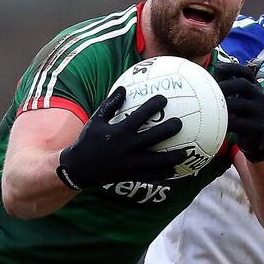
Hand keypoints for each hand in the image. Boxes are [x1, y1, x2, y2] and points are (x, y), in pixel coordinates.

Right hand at [56, 86, 186, 189]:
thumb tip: (123, 87)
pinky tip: (175, 171)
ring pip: (156, 161)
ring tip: (186, 152)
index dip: (152, 107)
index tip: (163, 99)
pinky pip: (150, 176)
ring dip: (172, 157)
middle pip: (152, 138)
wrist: (78, 168)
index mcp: (118, 132)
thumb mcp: (96, 120)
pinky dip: (163, 174)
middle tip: (180, 123)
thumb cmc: (88, 140)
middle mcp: (126, 147)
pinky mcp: (130, 176)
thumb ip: (110, 104)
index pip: (139, 116)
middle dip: (168, 129)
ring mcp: (129, 164)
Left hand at [214, 62, 263, 162]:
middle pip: (243, 84)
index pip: (245, 72)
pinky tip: (217, 124)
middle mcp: (259, 95)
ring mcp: (260, 111)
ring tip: (212, 108)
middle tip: (211, 92)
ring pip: (242, 104)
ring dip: (225, 105)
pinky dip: (228, 123)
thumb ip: (226, 85)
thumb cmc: (240, 112)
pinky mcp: (258, 126)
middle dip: (226, 86)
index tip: (217, 68)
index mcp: (253, 86)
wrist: (256, 136)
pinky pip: (241, 124)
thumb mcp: (236, 97)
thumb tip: (207, 74)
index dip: (232, 68)